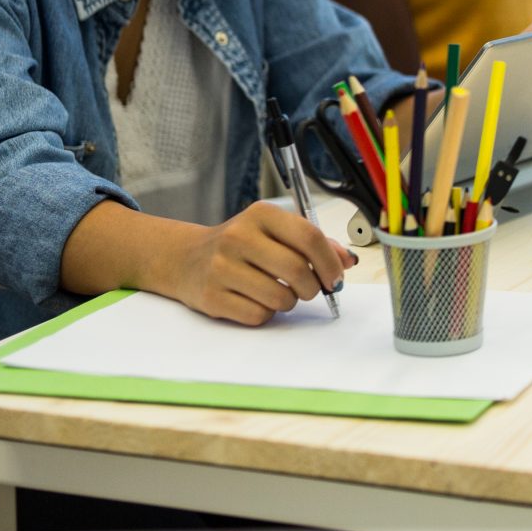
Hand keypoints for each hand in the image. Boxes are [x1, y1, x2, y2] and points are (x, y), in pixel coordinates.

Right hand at [150, 202, 351, 325]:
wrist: (185, 258)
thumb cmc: (240, 245)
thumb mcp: (273, 231)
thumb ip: (312, 243)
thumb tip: (347, 260)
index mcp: (260, 214)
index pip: (309, 237)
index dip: (329, 262)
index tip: (336, 277)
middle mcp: (238, 237)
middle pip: (297, 270)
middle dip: (313, 287)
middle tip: (310, 289)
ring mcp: (222, 267)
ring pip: (280, 298)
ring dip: (289, 302)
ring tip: (278, 292)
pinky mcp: (212, 297)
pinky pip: (258, 315)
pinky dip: (266, 313)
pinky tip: (256, 299)